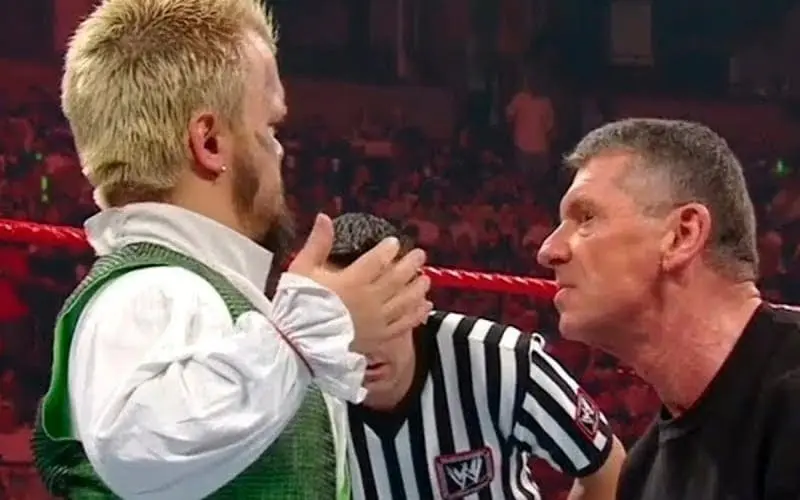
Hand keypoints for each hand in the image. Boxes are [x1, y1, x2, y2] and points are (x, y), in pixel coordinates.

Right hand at [289, 213, 432, 342]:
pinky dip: (417, 314)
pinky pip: (404, 324)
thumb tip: (324, 217)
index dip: (388, 249)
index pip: (377, 260)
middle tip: (419, 255)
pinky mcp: (379, 338)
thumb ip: (317, 244)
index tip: (394, 243)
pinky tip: (425, 306)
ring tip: (425, 278)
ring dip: (417, 288)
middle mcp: (369, 299)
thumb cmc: (298, 305)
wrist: (297, 345)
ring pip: (405, 301)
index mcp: (352, 281)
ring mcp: (377, 320)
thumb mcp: (301, 270)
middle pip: (397, 278)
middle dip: (410, 264)